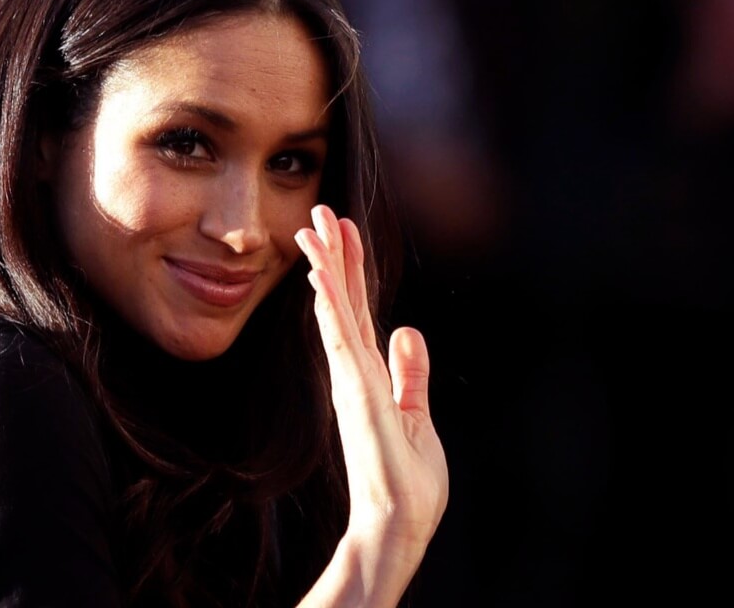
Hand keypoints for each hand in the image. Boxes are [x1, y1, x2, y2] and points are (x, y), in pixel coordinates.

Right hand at [295, 205, 447, 592]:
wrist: (398, 521)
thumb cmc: (408, 481)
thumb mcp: (417, 415)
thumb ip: (411, 373)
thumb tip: (408, 330)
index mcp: (370, 375)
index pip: (359, 311)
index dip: (352, 270)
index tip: (345, 230)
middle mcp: (355, 372)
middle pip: (344, 302)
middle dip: (334, 255)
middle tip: (322, 211)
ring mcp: (353, 382)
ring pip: (337, 312)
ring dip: (327, 268)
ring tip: (316, 227)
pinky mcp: (356, 395)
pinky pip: (341, 341)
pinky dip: (331, 308)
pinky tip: (323, 278)